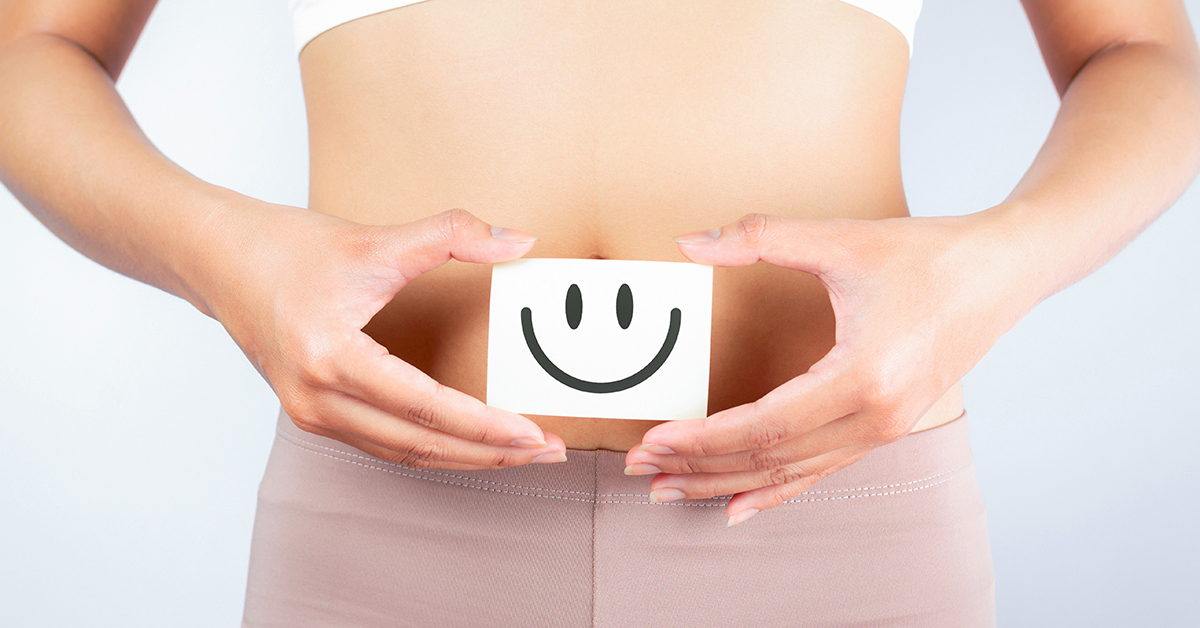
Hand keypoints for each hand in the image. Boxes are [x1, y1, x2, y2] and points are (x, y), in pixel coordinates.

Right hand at [189, 201, 566, 469]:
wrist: (216, 258)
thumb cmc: (285, 248)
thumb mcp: (374, 238)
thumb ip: (452, 235)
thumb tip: (519, 241)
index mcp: (331, 358)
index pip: (426, 408)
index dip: (485, 426)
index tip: (535, 433)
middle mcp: (318, 399)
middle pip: (421, 444)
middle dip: (491, 453)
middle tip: (549, 450)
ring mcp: (311, 413)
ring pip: (404, 452)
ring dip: (466, 457)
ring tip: (522, 452)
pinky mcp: (313, 413)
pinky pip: (384, 445)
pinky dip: (432, 448)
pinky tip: (468, 443)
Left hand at [624, 212, 1036, 524]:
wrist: (1004, 270)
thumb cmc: (929, 255)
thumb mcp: (841, 239)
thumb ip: (761, 237)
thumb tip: (689, 241)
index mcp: (861, 377)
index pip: (763, 425)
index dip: (703, 438)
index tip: (653, 440)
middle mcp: (874, 418)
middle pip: (769, 458)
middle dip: (699, 466)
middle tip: (642, 469)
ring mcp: (884, 430)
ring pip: (790, 472)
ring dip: (726, 482)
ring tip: (670, 489)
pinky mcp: (886, 427)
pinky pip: (820, 472)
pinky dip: (775, 492)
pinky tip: (739, 507)